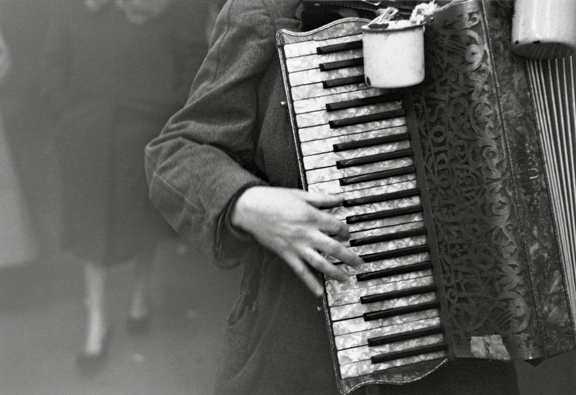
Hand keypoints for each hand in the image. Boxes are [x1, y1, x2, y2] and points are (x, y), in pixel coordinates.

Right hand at [231, 186, 363, 295]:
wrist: (250, 208)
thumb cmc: (274, 199)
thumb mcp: (300, 194)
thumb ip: (321, 198)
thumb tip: (339, 198)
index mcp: (311, 216)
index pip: (336, 226)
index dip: (345, 230)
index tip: (347, 234)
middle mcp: (307, 233)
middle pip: (334, 248)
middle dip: (349, 257)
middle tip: (359, 264)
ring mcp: (296, 246)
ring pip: (320, 263)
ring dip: (335, 272)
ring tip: (345, 279)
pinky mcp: (286, 254)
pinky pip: (300, 271)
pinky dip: (310, 283)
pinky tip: (319, 292)